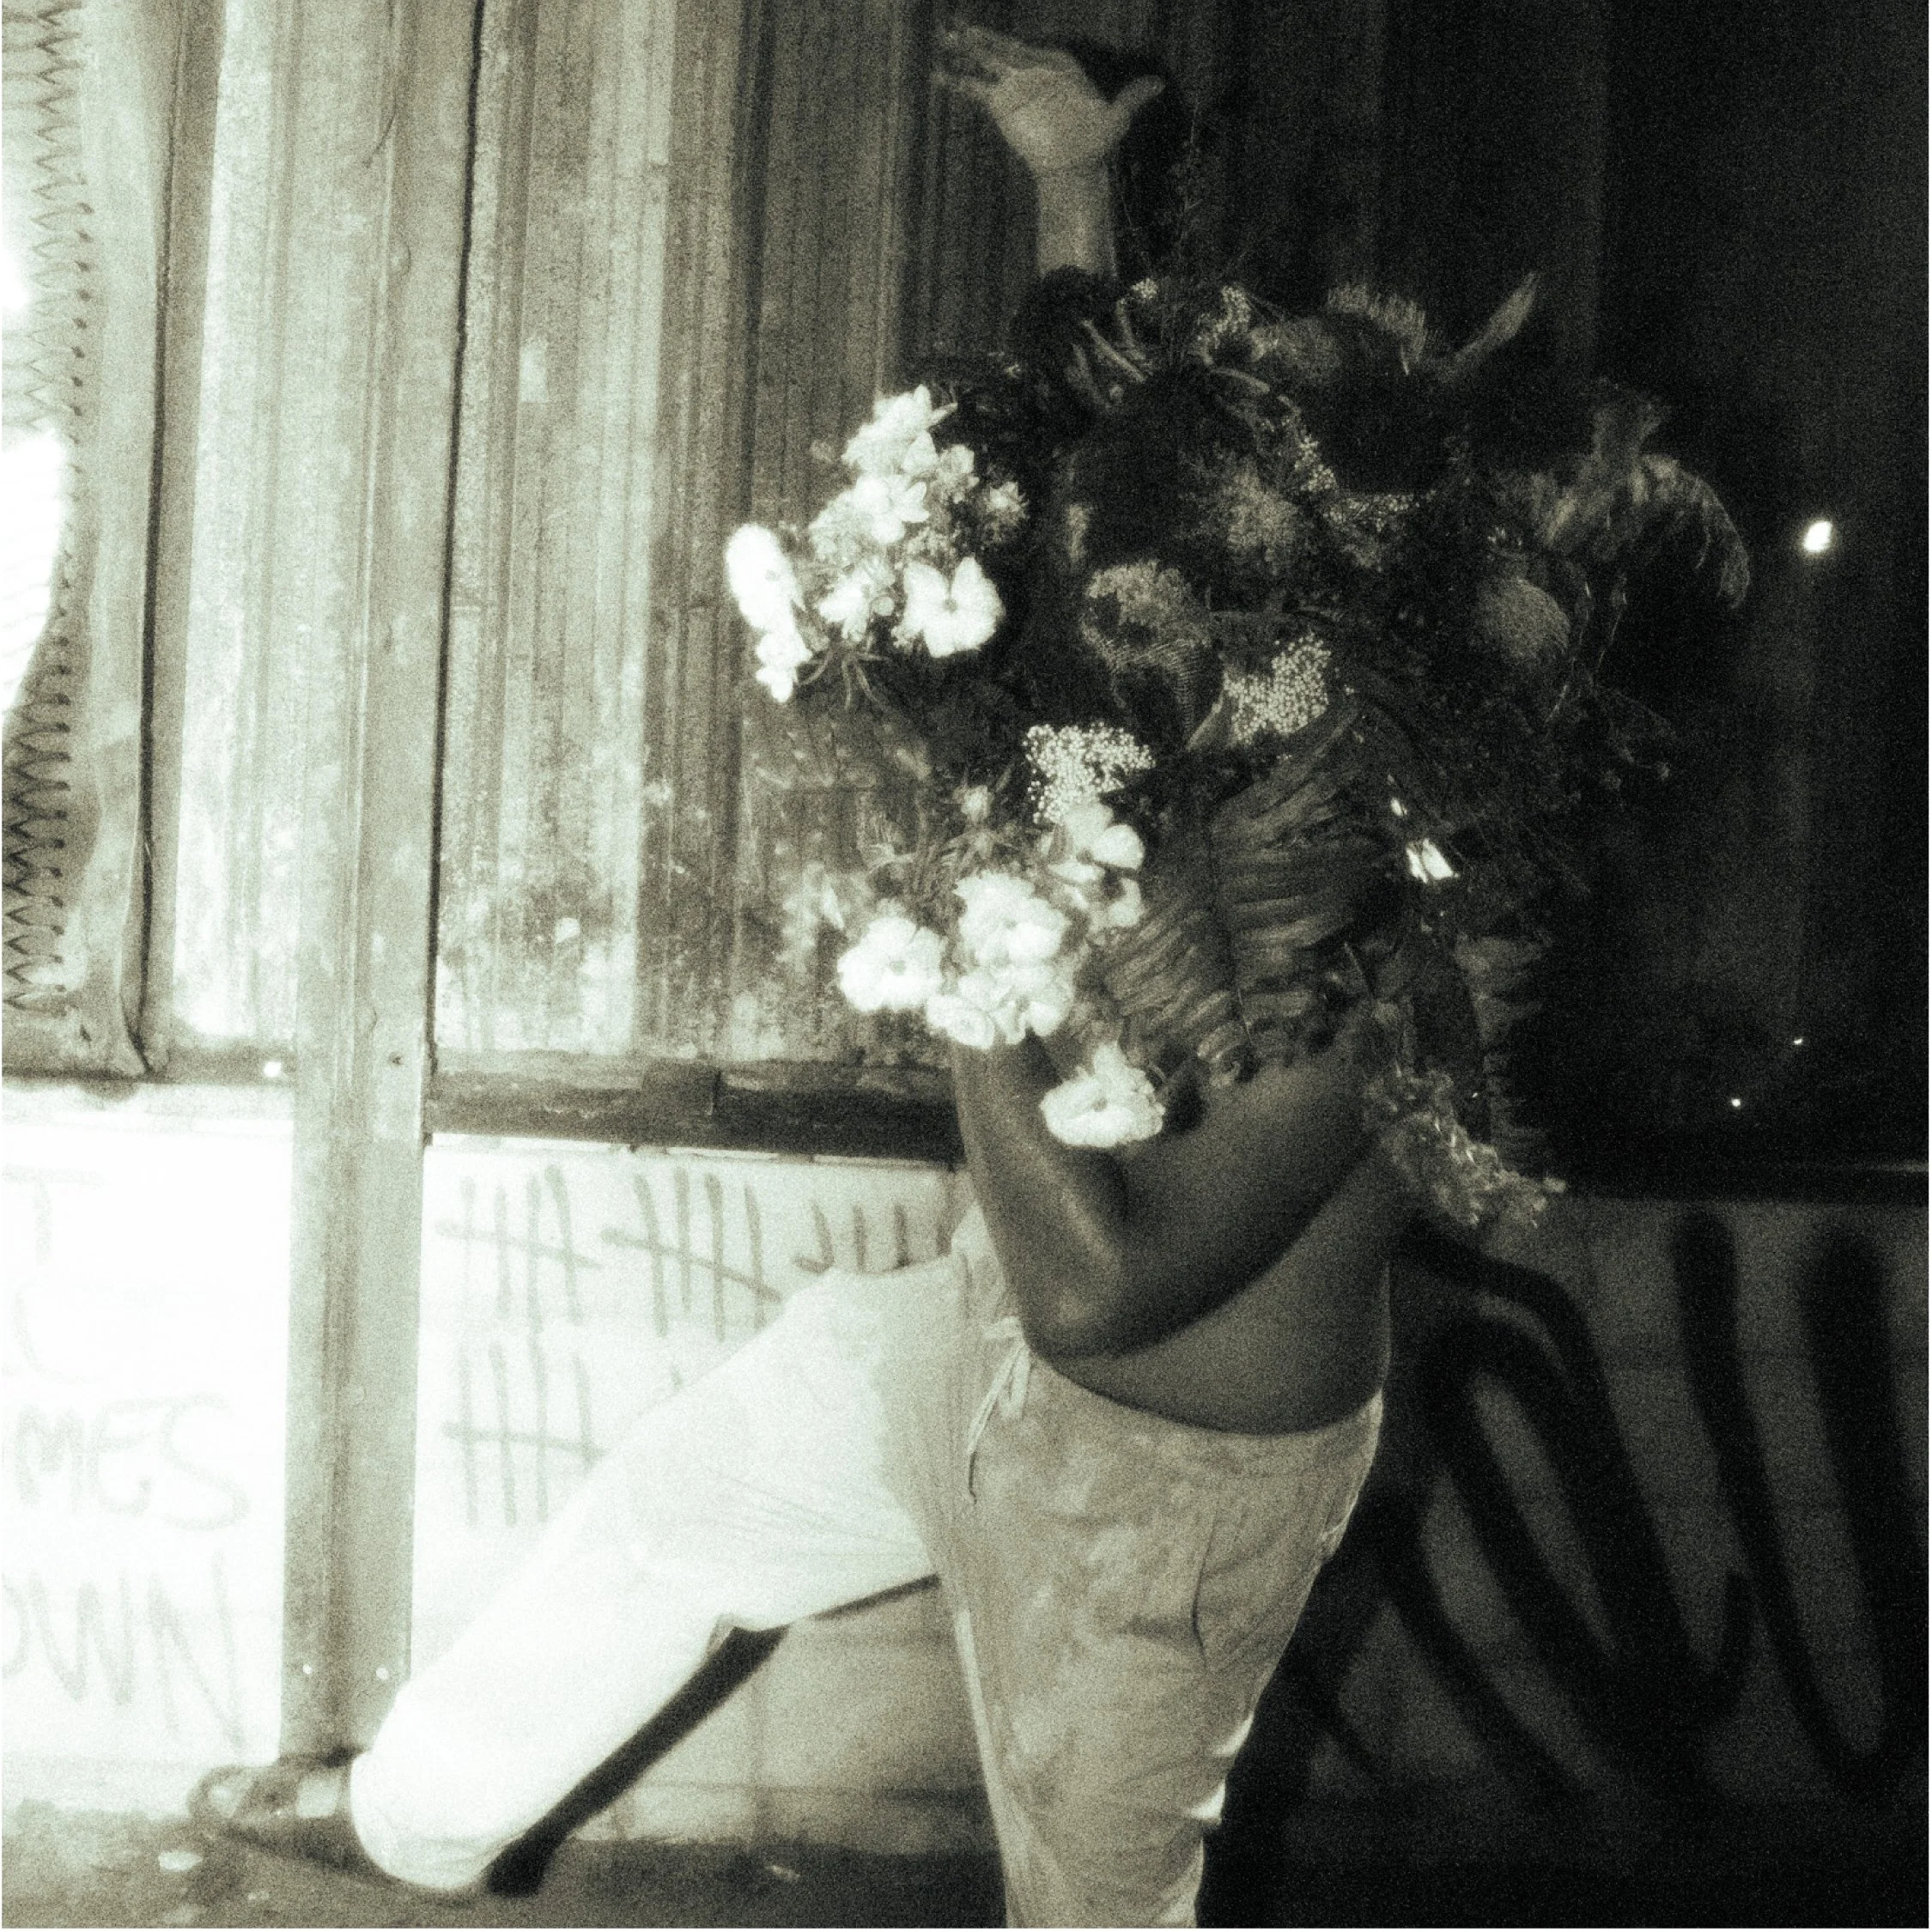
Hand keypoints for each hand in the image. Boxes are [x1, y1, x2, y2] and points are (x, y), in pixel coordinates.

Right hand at [936, 22, 1163, 179]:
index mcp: (1056, 65)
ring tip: (943, 35)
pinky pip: (974, 90)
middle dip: (981, 36)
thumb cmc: (1094, 141)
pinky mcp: (1000, 106)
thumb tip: (1160, 84)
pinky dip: (956, 82)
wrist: (1072, 166)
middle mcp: (1032, 70)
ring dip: (964, 48)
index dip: (1011, 42)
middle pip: (1003, 48)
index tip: (993, 35)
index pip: (1032, 48)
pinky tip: (936, 75)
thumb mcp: (1117, 118)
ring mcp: (1014, 86)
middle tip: (957, 24)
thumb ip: (1132, 98)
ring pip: (986, 61)